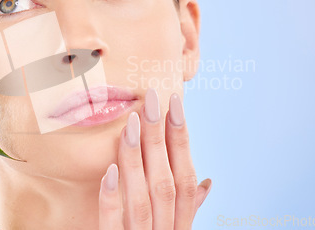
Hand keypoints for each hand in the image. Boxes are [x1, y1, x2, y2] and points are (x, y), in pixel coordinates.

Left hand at [98, 88, 210, 229]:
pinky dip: (112, 198)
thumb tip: (206, 183)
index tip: (173, 102)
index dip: (181, 138)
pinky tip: (108, 170)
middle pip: (165, 181)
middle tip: (151, 98)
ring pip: (141, 198)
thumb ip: (187, 207)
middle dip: (159, 138)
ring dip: (136, 158)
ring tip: (130, 123)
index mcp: (179, 222)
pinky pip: (111, 224)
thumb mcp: (174, 228)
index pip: (185, 176)